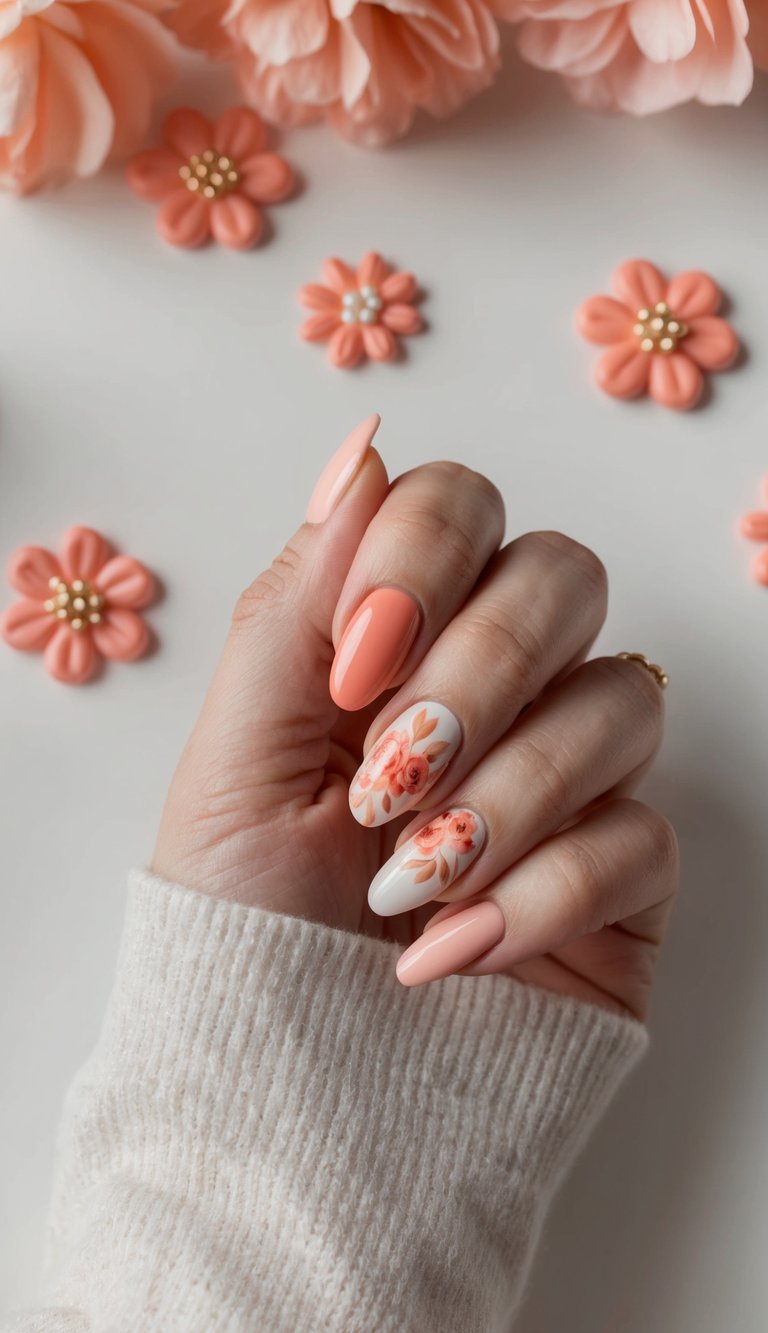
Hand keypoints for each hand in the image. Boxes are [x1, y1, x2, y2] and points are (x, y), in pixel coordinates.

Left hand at [152, 416, 676, 1019]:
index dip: (420, 561)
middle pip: (563, 575)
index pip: (458, 506)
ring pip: (618, 699)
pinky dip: (544, 890)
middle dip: (478, 673)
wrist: (285, 1101)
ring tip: (405, 885)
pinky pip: (644, 833)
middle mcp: (491, 689)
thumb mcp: (234, 757)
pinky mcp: (619, 879)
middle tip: (386, 779)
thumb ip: (297, 603)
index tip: (350, 670)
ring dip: (503, 795)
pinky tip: (457, 951)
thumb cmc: (241, 930)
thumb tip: (360, 448)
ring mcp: (565, 779)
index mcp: (391, 642)